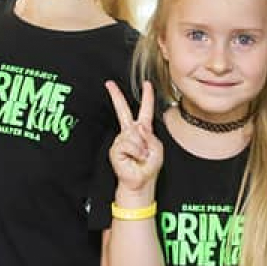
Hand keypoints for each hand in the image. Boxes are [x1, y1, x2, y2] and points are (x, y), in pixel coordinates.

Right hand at [106, 80, 162, 198]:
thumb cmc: (149, 167)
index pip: (145, 110)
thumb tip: (136, 129)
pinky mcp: (116, 148)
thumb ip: (149, 136)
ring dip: (141, 147)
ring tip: (141, 156)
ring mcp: (122, 140)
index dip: (146, 96)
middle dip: (116, 96)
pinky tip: (134, 157)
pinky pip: (127, 144)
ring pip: (132, 134)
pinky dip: (135, 151)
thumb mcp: (157, 148)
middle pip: (123, 111)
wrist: (140, 182)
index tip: (146, 84)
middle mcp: (131, 132)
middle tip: (109, 84)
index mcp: (143, 131)